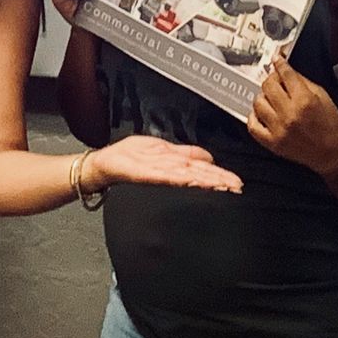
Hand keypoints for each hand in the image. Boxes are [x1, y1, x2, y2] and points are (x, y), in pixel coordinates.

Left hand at [88, 136, 242, 192]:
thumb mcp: (161, 149)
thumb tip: (208, 158)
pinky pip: (162, 174)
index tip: (236, 182)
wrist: (101, 165)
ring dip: (204, 181)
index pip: (201, 167)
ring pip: (184, 175)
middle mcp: (165, 167)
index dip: (219, 175)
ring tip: (222, 186)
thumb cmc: (127, 159)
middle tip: (236, 188)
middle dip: (218, 180)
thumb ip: (185, 153)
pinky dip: (177, 177)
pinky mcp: (141, 172)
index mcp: (171, 161)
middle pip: (197, 173)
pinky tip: (190, 180)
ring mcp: (154, 169)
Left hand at [247, 59, 337, 174]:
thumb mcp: (323, 97)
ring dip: (263, 96)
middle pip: (268, 85)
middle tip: (276, 80)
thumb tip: (287, 70)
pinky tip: (262, 113)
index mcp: (305, 101)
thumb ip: (303, 81)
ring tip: (270, 98)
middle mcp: (290, 114)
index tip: (277, 59)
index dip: (279, 63)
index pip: (285, 74)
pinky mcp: (273, 143)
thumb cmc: (331, 126)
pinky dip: (254, 116)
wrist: (333, 153)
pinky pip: (252, 125)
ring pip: (258, 102)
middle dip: (272, 79)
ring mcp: (279, 129)